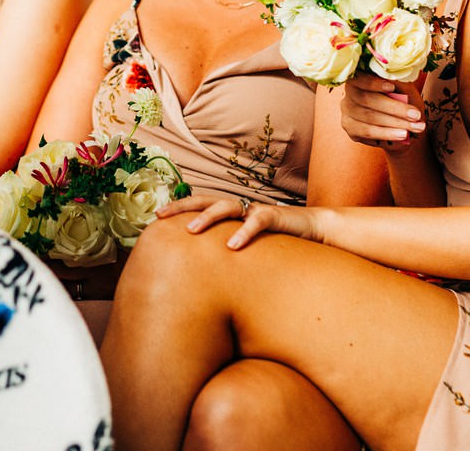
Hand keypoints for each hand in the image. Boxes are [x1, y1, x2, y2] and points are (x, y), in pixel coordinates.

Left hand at [157, 193, 318, 249]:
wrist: (313, 230)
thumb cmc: (277, 242)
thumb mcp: (248, 247)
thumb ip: (227, 252)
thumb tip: (203, 270)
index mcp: (232, 214)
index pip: (199, 206)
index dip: (178, 209)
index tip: (156, 217)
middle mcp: (240, 208)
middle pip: (206, 199)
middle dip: (182, 206)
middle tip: (161, 216)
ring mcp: (256, 210)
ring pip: (227, 206)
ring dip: (207, 217)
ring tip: (191, 231)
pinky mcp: (275, 217)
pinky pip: (257, 221)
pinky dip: (244, 232)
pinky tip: (232, 246)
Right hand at [341, 74, 426, 152]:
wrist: (399, 122)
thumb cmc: (402, 100)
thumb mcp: (404, 88)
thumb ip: (399, 82)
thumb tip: (399, 76)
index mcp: (361, 76)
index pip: (359, 78)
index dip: (373, 83)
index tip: (392, 87)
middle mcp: (349, 92)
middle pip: (366, 99)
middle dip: (394, 108)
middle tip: (415, 115)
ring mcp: (347, 110)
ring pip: (369, 117)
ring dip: (395, 123)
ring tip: (415, 127)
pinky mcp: (349, 126)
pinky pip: (367, 131)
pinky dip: (387, 133)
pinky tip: (402, 135)